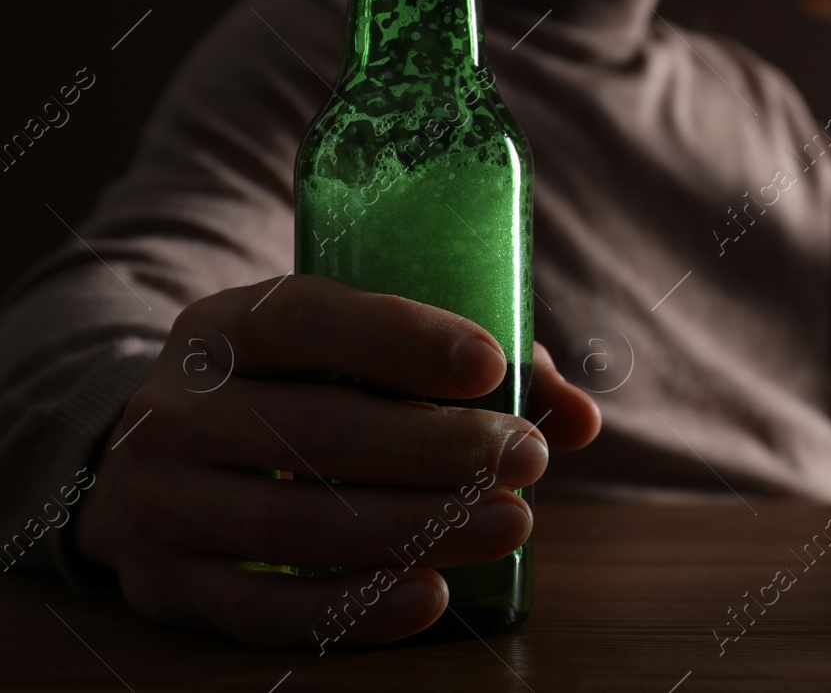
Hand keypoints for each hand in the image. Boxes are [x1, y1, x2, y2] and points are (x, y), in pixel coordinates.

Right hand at [74, 274, 600, 648]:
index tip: (491, 365)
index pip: (306, 320)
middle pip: (317, 431)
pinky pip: (264, 610)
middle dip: (438, 448)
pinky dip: (356, 608)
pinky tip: (432, 596)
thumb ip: (470, 371)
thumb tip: (582, 417)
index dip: (401, 339)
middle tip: (529, 458)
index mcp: (224, 327)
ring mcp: (161, 502)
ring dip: (419, 528)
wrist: (148, 467)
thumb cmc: (293, 394)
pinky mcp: (167, 586)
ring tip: (511, 523)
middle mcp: (178, 409)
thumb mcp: (349, 355)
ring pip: (300, 525)